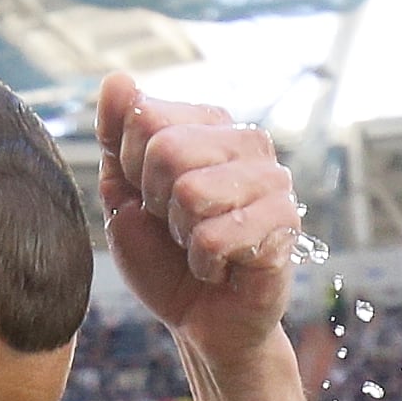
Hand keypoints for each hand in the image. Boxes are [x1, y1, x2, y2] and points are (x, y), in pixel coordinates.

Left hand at [97, 70, 304, 359]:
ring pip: (191, 192)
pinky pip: (216, 236)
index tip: (150, 200)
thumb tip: (116, 78)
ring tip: (199, 246)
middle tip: (176, 228)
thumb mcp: (124, 196)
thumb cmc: (165, 258)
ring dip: (182, 236)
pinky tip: (222, 268)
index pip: (144, 117)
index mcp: (208, 123)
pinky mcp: (285, 223)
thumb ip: (116, 138)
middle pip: (166, 150)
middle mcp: (246, 140)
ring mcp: (271, 179)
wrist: (203, 322)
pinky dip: (204, 265)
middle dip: (156, 203)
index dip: (132, 171)